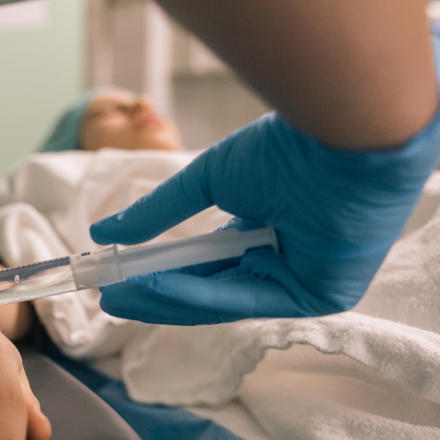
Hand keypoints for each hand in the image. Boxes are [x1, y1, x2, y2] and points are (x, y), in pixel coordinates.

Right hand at [89, 110, 439, 324]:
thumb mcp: (207, 181)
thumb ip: (157, 213)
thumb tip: (103, 234)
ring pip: (221, 301)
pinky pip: (243, 300)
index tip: (117, 279)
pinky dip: (195, 296)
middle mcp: (283, 260)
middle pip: (208, 291)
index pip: (205, 266)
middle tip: (108, 300)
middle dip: (155, 296)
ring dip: (165, 300)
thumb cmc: (284, 147)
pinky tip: (152, 288)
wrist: (341, 133)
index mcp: (265, 230)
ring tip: (116, 299)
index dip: (158, 275)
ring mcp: (299, 281)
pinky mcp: (315, 296)